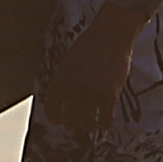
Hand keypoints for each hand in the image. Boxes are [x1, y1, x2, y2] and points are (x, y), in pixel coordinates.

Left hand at [47, 8, 143, 134]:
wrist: (110, 34)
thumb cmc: (89, 46)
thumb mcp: (67, 62)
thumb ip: (63, 82)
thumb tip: (60, 102)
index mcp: (60, 79)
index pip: (52, 109)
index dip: (56, 118)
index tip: (61, 120)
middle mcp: (73, 88)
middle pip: (69, 119)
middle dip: (73, 124)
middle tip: (79, 123)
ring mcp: (92, 91)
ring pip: (86, 123)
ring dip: (89, 127)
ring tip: (92, 124)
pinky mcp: (110, 93)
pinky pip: (105, 119)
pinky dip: (105, 124)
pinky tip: (106, 121)